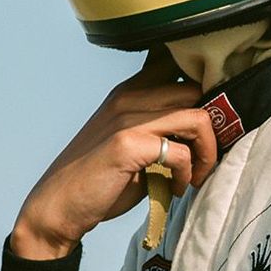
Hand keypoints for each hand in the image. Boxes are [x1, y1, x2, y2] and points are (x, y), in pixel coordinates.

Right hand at [10, 48, 216, 259]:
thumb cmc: (101, 177)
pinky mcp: (127, 144)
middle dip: (212, 126)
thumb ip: (164, 128)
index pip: (175, 62)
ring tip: (195, 175)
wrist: (58, 207)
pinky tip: (176, 187)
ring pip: (198, 117)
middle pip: (197, 90)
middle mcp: (128, 97)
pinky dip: (187, 174)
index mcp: (129, 91)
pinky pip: (181, 152)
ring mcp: (127, 118)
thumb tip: (209, 128)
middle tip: (206, 157)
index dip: (204, 85)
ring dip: (207, 151)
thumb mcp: (133, 141)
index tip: (211, 118)